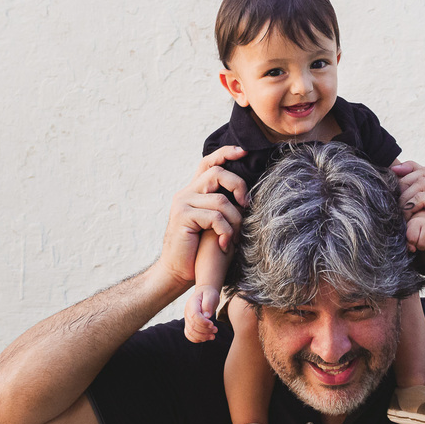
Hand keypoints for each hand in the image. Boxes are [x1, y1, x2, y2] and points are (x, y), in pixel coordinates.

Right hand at [159, 146, 248, 289]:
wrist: (177, 271)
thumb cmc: (200, 250)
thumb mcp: (213, 224)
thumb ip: (223, 207)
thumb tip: (247, 197)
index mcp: (194, 191)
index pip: (208, 163)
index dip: (226, 153)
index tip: (244, 151)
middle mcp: (186, 192)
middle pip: (217, 173)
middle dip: (238, 186)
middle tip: (246, 204)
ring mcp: (182, 203)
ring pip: (220, 199)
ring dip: (234, 220)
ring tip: (234, 237)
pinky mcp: (183, 216)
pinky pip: (215, 217)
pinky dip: (225, 231)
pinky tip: (224, 243)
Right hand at [184, 284, 220, 342]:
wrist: (204, 294)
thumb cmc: (209, 294)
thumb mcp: (211, 295)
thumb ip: (208, 304)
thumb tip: (207, 316)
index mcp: (191, 304)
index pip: (194, 316)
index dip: (203, 322)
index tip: (212, 324)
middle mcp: (187, 313)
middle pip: (193, 326)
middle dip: (205, 331)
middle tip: (216, 330)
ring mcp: (187, 319)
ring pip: (191, 332)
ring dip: (202, 337)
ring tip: (213, 336)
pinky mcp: (189, 324)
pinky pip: (189, 335)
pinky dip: (197, 339)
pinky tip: (206, 338)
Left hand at [391, 161, 424, 275]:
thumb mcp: (417, 227)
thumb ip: (409, 211)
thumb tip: (389, 197)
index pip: (423, 172)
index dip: (406, 168)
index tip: (391, 174)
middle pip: (421, 172)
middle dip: (402, 182)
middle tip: (391, 198)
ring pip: (420, 181)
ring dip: (404, 196)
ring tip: (400, 215)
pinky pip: (423, 195)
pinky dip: (411, 205)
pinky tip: (407, 217)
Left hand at [404, 209, 424, 252]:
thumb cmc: (417, 232)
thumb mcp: (409, 235)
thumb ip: (408, 243)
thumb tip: (413, 249)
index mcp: (416, 222)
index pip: (413, 239)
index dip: (413, 243)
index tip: (414, 240)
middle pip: (422, 244)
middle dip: (421, 247)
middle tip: (421, 243)